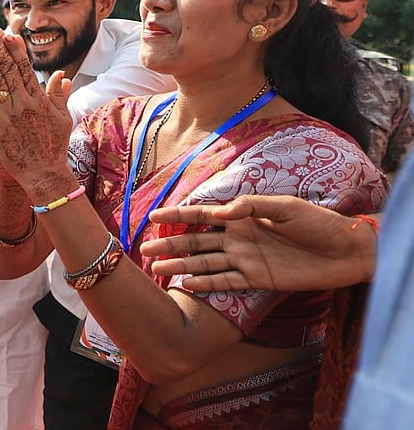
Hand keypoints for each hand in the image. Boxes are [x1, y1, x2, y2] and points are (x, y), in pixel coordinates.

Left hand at [0, 24, 72, 198]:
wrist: (44, 175)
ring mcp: (9, 116)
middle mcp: (24, 104)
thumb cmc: (53, 147)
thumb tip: (62, 75)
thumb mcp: (62, 119)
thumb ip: (59, 95)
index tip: (9, 34)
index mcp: (39, 100)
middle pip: (9, 70)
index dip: (16, 50)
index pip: (25, 69)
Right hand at [142, 195, 376, 291]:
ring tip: (157, 270)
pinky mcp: (257, 280)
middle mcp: (239, 238)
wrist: (346, 251)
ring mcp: (246, 260)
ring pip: (205, 263)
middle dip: (170, 245)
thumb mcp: (286, 206)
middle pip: (196, 241)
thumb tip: (221, 212)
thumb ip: (252, 207)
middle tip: (145, 250)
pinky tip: (187, 285)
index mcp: (243, 216)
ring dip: (181, 266)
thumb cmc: (318, 223)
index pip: (203, 216)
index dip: (178, 216)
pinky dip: (206, 284)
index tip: (154, 217)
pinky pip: (226, 282)